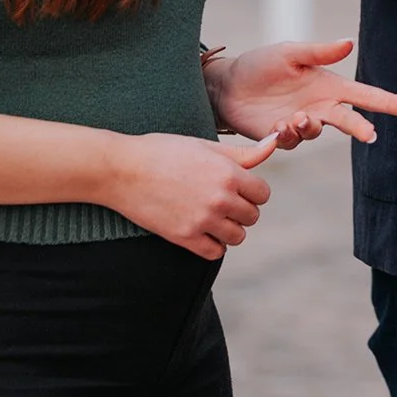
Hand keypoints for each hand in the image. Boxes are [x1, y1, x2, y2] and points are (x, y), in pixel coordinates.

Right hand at [108, 132, 278, 260]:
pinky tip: (201, 230)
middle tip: (220, 200)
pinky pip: (215, 252)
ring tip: (211, 216)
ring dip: (229, 228)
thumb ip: (242, 153)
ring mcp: (203, 220)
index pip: (263, 194)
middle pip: (252, 216)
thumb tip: (275, 144)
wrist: (122, 169)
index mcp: (228, 173)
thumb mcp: (204, 145)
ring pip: (237, 236)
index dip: (251, 190)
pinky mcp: (185, 237)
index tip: (236, 187)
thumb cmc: (163, 151)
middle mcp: (220, 198)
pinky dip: (212, 244)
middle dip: (240, 209)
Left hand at [203, 38, 396, 146]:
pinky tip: (277, 125)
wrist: (227, 85)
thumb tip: (349, 42)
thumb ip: (318, 52)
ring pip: (319, 133)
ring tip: (294, 118)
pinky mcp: (283, 137)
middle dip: (361, 127)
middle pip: (350, 120)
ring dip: (310, 127)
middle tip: (370, 135)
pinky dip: (288, 134)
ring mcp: (303, 124)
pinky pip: (294, 142)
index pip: (367, 95)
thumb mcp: (289, 53)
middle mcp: (321, 106)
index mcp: (328, 85)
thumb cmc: (260, 65)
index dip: (393, 103)